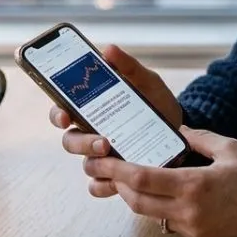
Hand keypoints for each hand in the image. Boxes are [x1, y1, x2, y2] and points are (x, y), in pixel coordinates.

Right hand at [49, 44, 182, 193]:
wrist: (180, 127)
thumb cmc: (156, 100)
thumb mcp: (145, 80)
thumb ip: (127, 66)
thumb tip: (108, 49)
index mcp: (90, 109)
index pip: (61, 111)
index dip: (57, 115)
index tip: (65, 116)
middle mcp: (90, 134)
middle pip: (70, 141)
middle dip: (83, 143)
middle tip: (104, 141)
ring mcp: (102, 156)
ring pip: (86, 165)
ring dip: (97, 163)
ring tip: (117, 158)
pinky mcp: (115, 175)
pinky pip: (99, 186)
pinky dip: (106, 185)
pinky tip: (119, 182)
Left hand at [84, 126, 236, 236]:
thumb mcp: (231, 148)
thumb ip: (201, 137)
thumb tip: (180, 128)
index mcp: (193, 184)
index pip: (142, 179)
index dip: (117, 170)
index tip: (102, 161)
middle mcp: (188, 210)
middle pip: (137, 200)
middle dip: (118, 185)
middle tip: (107, 169)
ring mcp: (192, 228)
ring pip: (150, 214)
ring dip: (137, 197)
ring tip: (131, 179)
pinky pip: (170, 222)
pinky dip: (160, 207)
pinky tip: (163, 193)